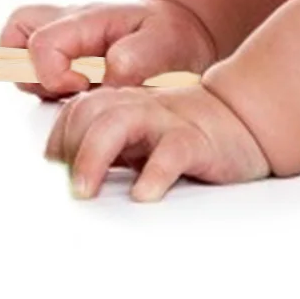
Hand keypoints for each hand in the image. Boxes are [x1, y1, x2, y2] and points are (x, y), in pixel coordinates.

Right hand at [0, 0, 217, 99]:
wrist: (181, 34)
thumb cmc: (170, 37)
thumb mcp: (164, 43)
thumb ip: (136, 57)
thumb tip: (107, 74)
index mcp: (86, 20)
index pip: (41, 43)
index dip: (53, 75)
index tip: (83, 87)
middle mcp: (66, 27)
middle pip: (14, 37)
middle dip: (30, 73)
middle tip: (69, 89)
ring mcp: (61, 43)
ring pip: (18, 56)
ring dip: (41, 83)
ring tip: (80, 92)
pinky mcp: (63, 60)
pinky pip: (37, 74)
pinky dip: (51, 90)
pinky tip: (84, 96)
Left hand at [46, 82, 271, 201]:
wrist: (244, 118)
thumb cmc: (184, 133)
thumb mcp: (140, 137)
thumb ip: (106, 147)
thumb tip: (65, 178)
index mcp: (122, 104)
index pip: (75, 112)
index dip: (59, 142)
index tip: (55, 175)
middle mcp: (138, 107)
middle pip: (89, 112)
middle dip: (70, 149)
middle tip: (68, 189)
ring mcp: (166, 121)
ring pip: (118, 123)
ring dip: (93, 157)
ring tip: (86, 192)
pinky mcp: (196, 141)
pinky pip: (171, 152)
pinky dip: (154, 174)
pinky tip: (144, 195)